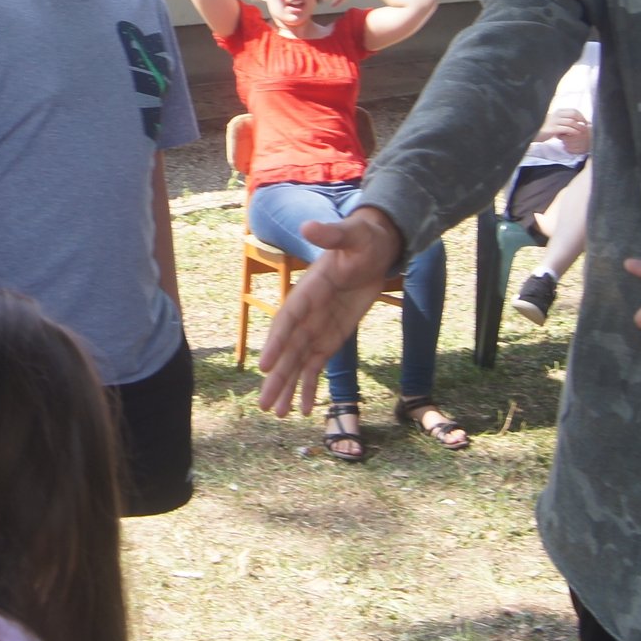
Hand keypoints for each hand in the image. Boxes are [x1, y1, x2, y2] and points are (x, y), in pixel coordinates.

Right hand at [255, 209, 402, 414]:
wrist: (376, 245)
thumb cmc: (363, 237)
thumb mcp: (352, 235)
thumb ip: (331, 235)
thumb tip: (309, 226)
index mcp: (308, 290)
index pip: (288, 319)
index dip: (276, 341)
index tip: (266, 364)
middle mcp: (308, 312)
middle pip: (288, 348)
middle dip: (276, 376)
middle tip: (264, 404)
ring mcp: (318, 327)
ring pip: (298, 361)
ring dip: (287, 386)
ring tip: (277, 413)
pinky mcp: (331, 336)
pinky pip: (316, 364)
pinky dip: (309, 386)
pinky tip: (302, 410)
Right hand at [542, 109, 591, 153]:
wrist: (531, 132)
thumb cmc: (543, 128)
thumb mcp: (553, 121)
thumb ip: (562, 120)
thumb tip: (575, 122)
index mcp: (557, 112)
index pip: (573, 110)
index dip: (581, 116)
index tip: (584, 122)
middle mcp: (556, 114)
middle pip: (574, 114)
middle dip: (582, 120)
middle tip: (585, 126)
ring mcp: (554, 121)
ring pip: (572, 122)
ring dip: (579, 127)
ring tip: (582, 131)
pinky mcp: (552, 129)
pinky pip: (567, 129)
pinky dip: (573, 131)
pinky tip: (576, 134)